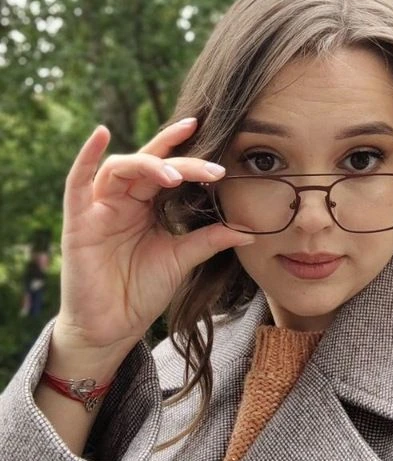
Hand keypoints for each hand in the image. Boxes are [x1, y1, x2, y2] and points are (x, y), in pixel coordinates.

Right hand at [51, 119, 253, 366]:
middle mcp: (123, 201)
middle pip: (149, 166)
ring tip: (176, 175)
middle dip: (181, 163)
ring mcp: (99, 209)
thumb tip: (249, 230)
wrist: (114, 326)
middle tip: (212, 170)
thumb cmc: (142, 291)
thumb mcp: (182, 259)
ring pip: (120, 169)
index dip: (190, 157)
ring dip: (149, 164)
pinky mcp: (78, 222)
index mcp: (146, 207)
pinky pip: (76, 183)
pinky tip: (101, 134)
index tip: (220, 158)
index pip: (168, 171)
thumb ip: (210, 239)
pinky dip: (86, 157)